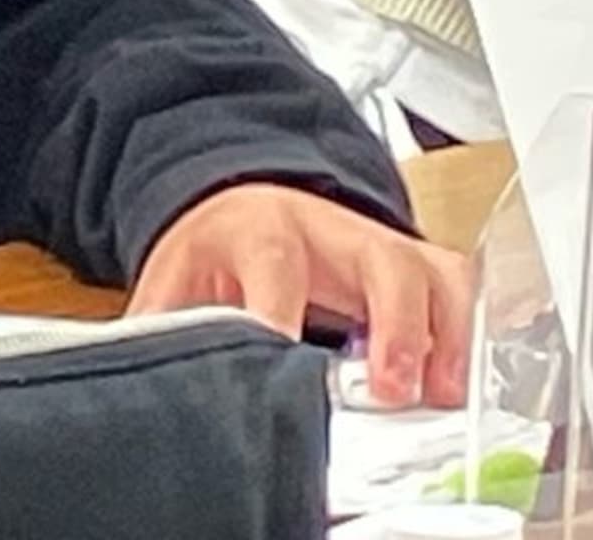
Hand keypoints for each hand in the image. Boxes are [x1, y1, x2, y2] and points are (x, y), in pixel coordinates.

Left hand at [128, 184, 471, 407]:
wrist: (240, 199)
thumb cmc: (213, 252)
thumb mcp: (173, 278)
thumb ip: (157, 324)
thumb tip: (125, 368)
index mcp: (259, 230)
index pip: (276, 266)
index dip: (283, 316)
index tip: (286, 359)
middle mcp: (328, 230)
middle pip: (377, 261)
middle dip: (393, 325)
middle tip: (389, 389)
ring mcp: (376, 242)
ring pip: (429, 271)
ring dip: (443, 334)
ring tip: (437, 393)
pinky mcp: (411, 261)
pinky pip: (456, 285)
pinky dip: (467, 331)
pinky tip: (455, 380)